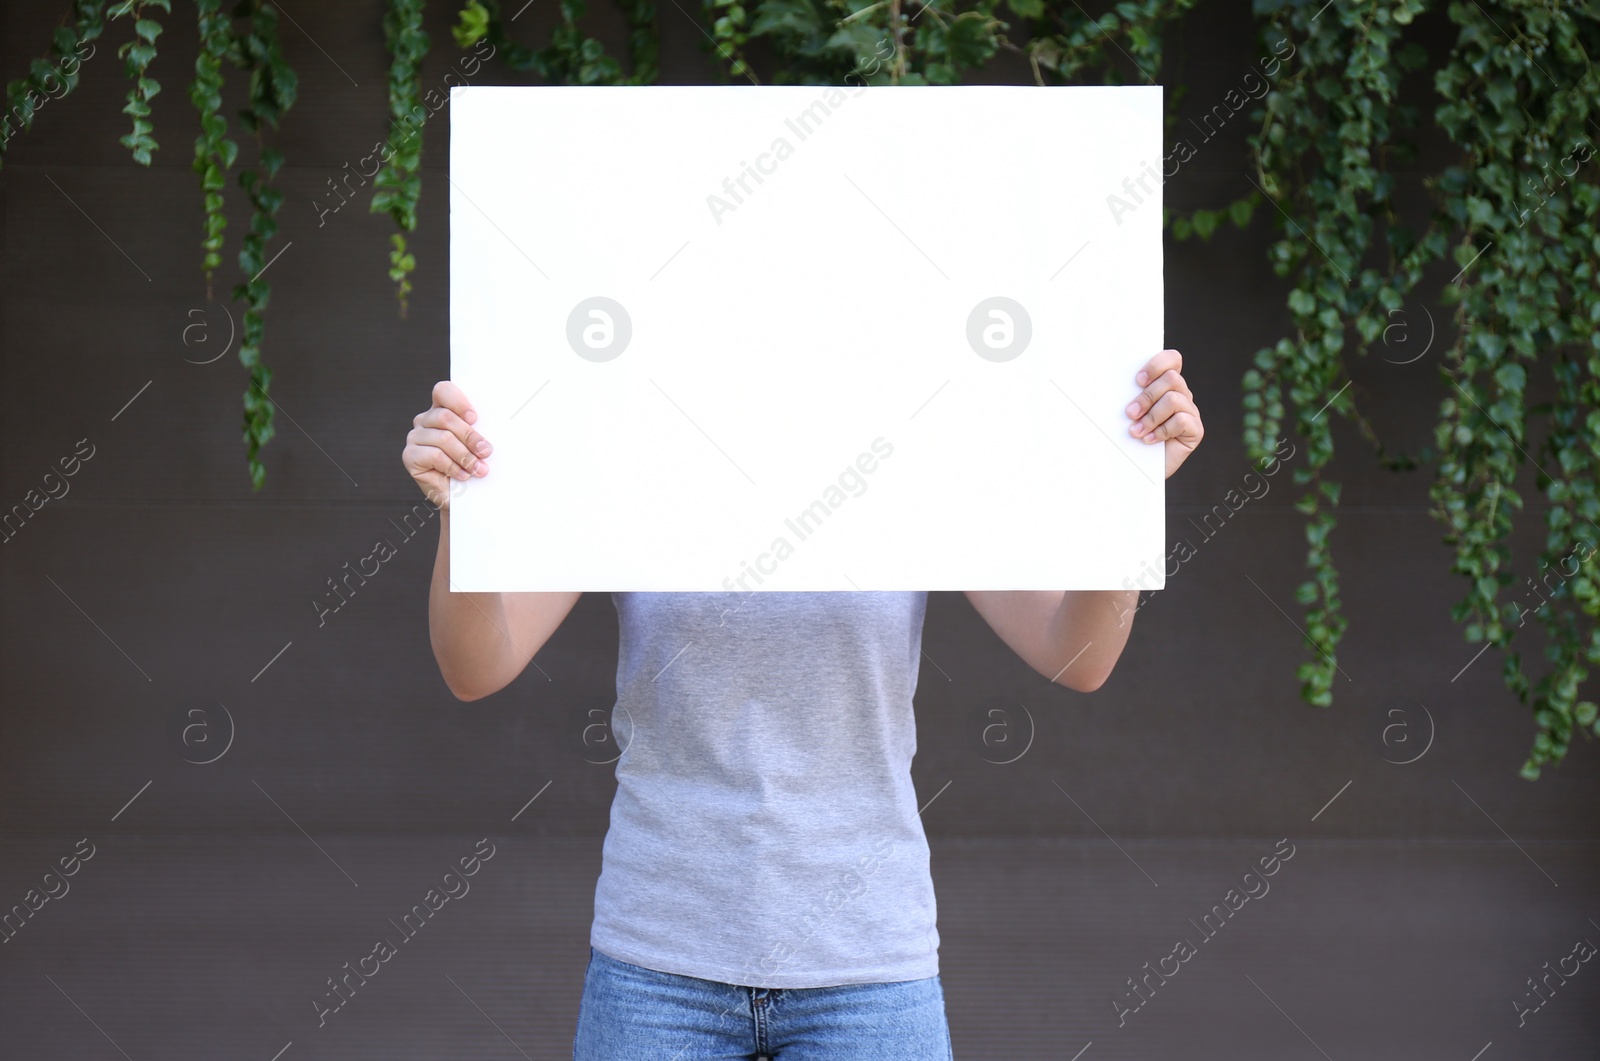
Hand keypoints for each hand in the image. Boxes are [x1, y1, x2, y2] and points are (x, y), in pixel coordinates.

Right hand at [402, 381, 490, 508]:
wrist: (459, 497)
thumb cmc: (470, 467)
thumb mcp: (477, 446)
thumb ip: (479, 433)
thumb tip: (488, 434)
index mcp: (441, 410)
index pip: (443, 391)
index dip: (458, 402)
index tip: (475, 419)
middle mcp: (425, 421)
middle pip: (446, 418)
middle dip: (470, 436)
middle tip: (486, 452)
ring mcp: (415, 437)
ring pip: (443, 438)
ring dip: (465, 456)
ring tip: (478, 469)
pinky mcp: (409, 456)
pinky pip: (434, 455)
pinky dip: (452, 466)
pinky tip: (462, 475)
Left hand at [1125, 349, 1202, 478]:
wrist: (1138, 469)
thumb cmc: (1130, 439)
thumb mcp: (1127, 414)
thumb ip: (1129, 396)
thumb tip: (1109, 383)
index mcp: (1166, 385)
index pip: (1172, 359)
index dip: (1157, 365)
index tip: (1138, 380)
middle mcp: (1181, 395)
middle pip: (1171, 379)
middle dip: (1146, 397)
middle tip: (1129, 414)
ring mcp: (1190, 412)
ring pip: (1174, 399)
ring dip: (1151, 416)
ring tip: (1136, 432)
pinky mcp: (1195, 430)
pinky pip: (1182, 421)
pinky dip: (1162, 431)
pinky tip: (1149, 440)